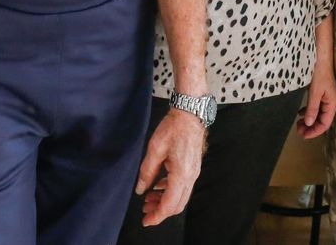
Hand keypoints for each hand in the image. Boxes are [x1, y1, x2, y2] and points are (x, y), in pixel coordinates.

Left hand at [133, 107, 205, 225]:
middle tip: (144, 210)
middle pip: (177, 205)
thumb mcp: (155, 148)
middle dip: (160, 211)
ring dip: (165, 201)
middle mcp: (190, 176)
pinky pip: (183, 187)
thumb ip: (147, 171)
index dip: (157, 215)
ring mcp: (194, 173)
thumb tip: (141, 189)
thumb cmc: (173, 128)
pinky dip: (170, 192)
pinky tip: (158, 186)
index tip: (146, 221)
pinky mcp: (193, 168)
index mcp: (181, 174)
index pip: (169, 204)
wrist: (190, 114)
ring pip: (181, 197)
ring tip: (148, 198)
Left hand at [298, 45, 335, 138]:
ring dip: (309, 120)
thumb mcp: (315, 92)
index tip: (303, 136)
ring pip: (318, 114)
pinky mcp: (322, 94)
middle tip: (298, 130)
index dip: (315, 132)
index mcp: (332, 104)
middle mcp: (331, 103)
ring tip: (298, 124)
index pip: (325, 124)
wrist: (321, 56)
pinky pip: (316, 107)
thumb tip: (309, 124)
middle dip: (311, 127)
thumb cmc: (319, 73)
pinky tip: (300, 113)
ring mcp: (327, 98)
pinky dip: (308, 112)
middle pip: (322, 120)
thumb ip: (312, 108)